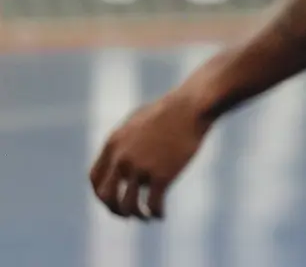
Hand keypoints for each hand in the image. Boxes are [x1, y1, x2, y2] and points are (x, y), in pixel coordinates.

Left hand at [89, 87, 213, 219]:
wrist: (191, 107)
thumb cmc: (169, 111)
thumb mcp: (138, 122)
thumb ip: (124, 142)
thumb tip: (120, 157)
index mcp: (113, 144)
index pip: (95, 179)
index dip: (100, 193)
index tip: (112, 199)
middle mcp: (122, 159)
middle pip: (106, 196)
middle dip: (114, 209)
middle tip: (126, 214)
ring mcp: (141, 168)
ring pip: (128, 205)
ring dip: (135, 215)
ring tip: (145, 217)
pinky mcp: (161, 175)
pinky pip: (152, 204)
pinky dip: (155, 214)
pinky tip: (161, 215)